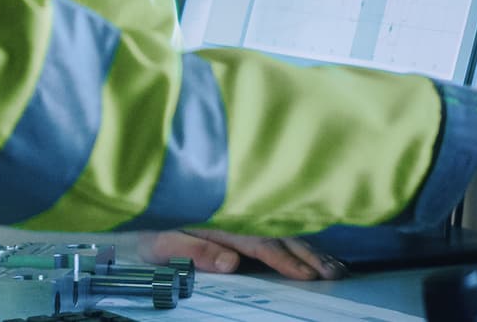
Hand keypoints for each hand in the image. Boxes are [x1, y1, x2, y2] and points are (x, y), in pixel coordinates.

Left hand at [137, 229, 347, 280]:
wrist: (141, 199)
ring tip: (335, 267)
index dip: (287, 260)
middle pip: (283, 235)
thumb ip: (198, 251)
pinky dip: (301, 239)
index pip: (263, 243)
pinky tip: (315, 251)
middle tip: (335, 275)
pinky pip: (278, 226)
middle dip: (311, 255)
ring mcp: (243, 214)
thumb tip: (232, 264)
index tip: (309, 276)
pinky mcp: (243, 216)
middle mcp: (239, 215)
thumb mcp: (165, 242)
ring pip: (286, 230)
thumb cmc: (150, 227)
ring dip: (312, 248)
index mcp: (225, 222)